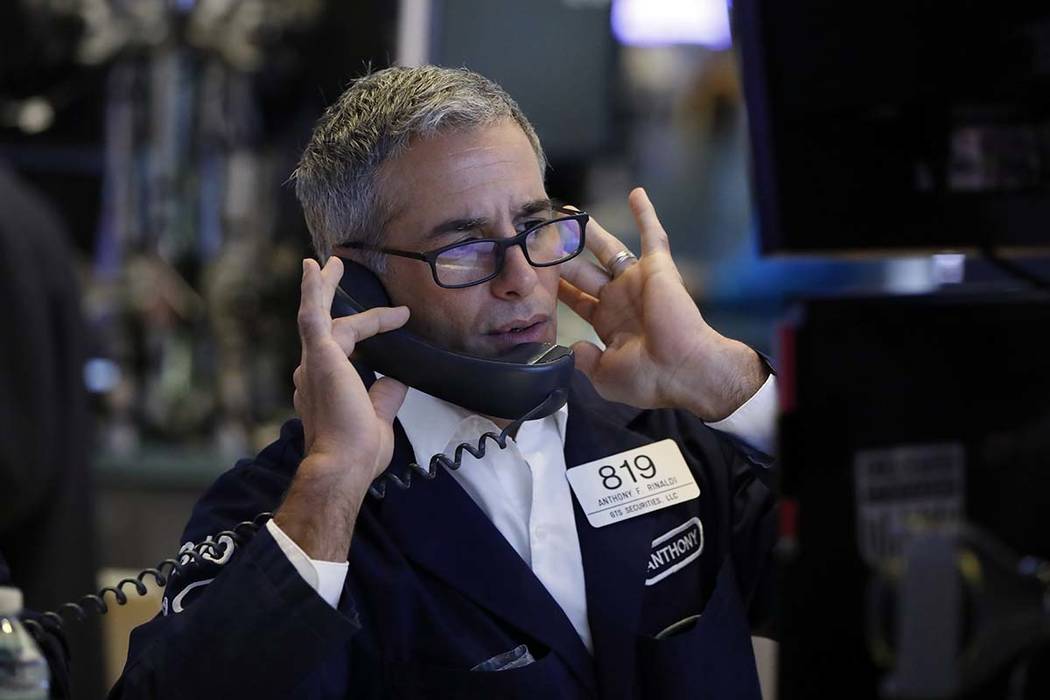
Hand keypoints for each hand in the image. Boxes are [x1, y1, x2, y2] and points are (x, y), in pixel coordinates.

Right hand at [277, 256, 409, 559]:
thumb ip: (386, 395)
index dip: (373, 330)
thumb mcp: (379, 417)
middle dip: (328, 297)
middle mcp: (313, 372)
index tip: (400, 319)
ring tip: (331, 263)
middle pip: (323, 325)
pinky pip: (313, 314)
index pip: (346, 349)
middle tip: (331, 270)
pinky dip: (313, 290)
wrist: (344, 463)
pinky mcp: (319, 355)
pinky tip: (316, 267)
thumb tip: (398, 378)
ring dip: (324, 287)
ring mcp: (313, 363)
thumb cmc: (358, 451)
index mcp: (325, 386)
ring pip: (319, 315)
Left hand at [558, 188, 766, 420]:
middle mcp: (621, 298)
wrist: (682, 370)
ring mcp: (638, 281)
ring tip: (568, 212)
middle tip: (543, 236)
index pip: (577, 299)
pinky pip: (653, 235)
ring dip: (590, 231)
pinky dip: (646, 214)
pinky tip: (636, 193)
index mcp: (609, 322)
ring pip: (608, 248)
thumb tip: (571, 348)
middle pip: (584, 270)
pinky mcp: (657, 268)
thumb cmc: (648, 378)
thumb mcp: (605, 375)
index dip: (557, 286)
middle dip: (563, 254)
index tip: (536, 272)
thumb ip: (584, 359)